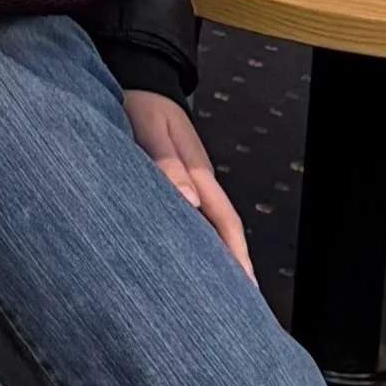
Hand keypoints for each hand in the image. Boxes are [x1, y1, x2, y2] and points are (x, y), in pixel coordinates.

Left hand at [124, 89, 253, 281]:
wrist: (139, 75)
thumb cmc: (141, 101)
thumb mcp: (151, 128)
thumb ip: (166, 161)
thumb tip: (188, 201)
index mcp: (199, 174)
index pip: (225, 225)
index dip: (236, 260)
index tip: (246, 294)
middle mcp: (198, 182)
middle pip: (222, 233)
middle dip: (231, 269)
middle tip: (235, 309)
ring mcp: (188, 181)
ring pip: (205, 227)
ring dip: (211, 256)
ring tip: (212, 293)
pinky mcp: (172, 178)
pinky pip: (188, 216)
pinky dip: (191, 238)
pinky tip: (183, 256)